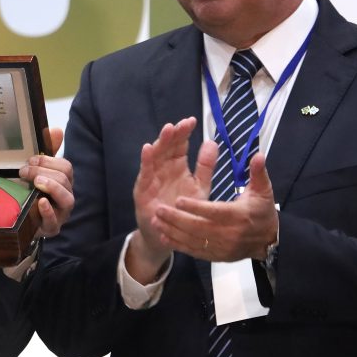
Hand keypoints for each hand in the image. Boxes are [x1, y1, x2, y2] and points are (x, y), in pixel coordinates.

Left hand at [18, 127, 73, 237]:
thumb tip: (56, 130)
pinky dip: (48, 211)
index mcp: (63, 182)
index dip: (49, 161)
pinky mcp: (51, 228)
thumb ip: (45, 154)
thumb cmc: (31, 195)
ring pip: (67, 199)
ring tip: (37, 183)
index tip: (30, 160)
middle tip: (25, 171)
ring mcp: (61, 214)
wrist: (20, 223)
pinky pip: (54, 221)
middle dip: (45, 172)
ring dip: (52, 187)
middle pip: (65, 180)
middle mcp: (65, 197)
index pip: (66, 167)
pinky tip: (40, 203)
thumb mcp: (34, 173)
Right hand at [126, 118, 215, 281]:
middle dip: (173, 134)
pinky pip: (145, 174)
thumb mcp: (200, 187)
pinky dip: (146, 161)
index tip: (192, 121)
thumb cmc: (185, 210)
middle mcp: (164, 169)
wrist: (172, 235)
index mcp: (178, 166)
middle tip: (181, 124)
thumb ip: (205, 167)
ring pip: (156, 156)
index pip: (180, 145)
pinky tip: (148, 149)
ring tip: (167, 130)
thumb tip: (212, 142)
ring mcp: (152, 178)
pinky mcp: (143, 191)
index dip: (184, 133)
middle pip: (167, 147)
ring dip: (161, 143)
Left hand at [152, 151, 278, 261]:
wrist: (268, 241)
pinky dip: (179, 245)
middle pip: (199, 228)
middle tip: (158, 209)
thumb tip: (258, 154)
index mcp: (239, 216)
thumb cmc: (262, 212)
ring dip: (173, 232)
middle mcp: (229, 234)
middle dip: (176, 219)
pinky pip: (195, 251)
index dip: (196, 207)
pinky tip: (164, 236)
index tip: (178, 200)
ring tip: (156, 221)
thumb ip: (258, 173)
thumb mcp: (263, 191)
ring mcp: (221, 247)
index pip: (214, 212)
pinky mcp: (216, 256)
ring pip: (193, 240)